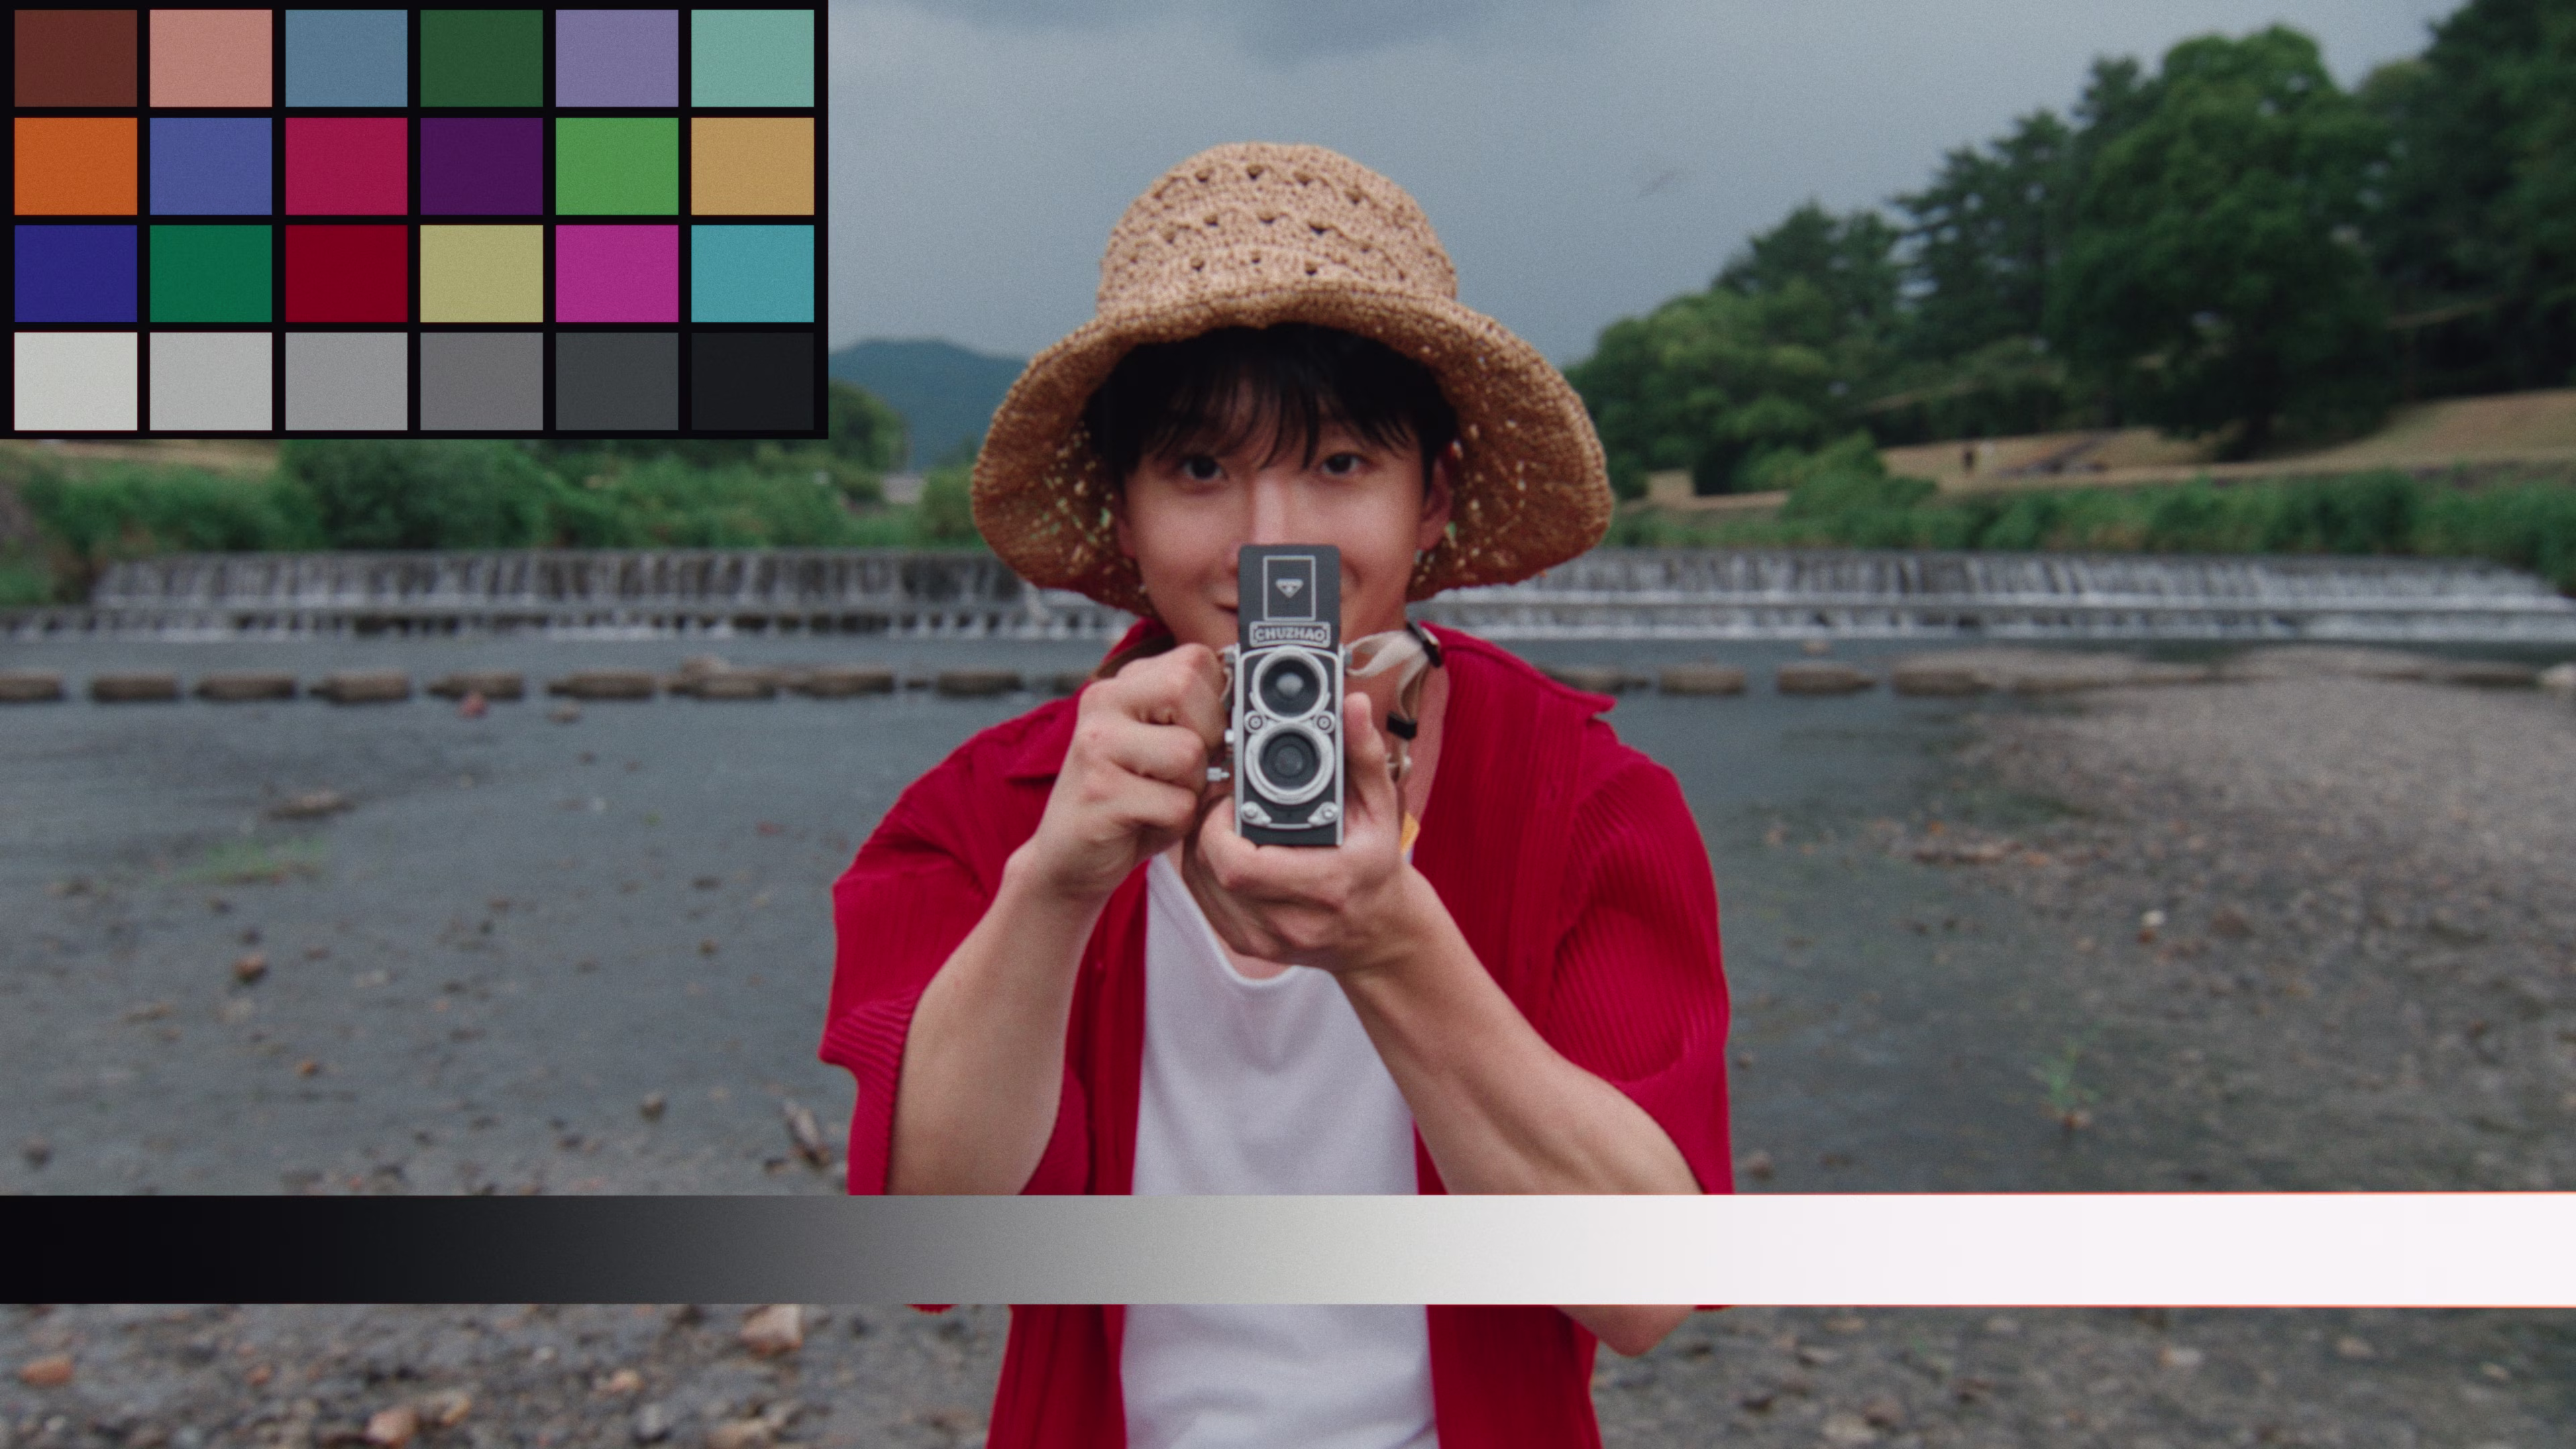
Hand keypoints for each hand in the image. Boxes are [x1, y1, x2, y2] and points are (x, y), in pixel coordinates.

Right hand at [1018, 645, 1227, 906]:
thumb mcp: (1163, 748)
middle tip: (1181, 772)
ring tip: (1160, 799)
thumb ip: (1196, 717)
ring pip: (1188, 751)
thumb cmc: (1128, 803)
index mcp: (1122, 685)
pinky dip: (1177, 822)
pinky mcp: (1100, 791)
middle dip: (1206, 738)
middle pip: (1187, 688)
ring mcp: (1096, 744)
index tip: (1200, 736)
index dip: (1217, 701)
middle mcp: (1103, 701)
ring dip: (1191, 788)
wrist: (1068, 858)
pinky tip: (1145, 822)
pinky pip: (1177, 803)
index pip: (1196, 659)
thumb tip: (1254, 705)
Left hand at [1182, 686, 1422, 974]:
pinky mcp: (1246, 945)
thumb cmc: (1376, 867)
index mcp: (1325, 886)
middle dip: (1205, 828)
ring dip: (1199, 845)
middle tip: (1222, 802)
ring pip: (1198, 884)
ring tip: (1219, 819)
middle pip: (1211, 870)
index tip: (1230, 797)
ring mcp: (1264, 939)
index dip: (1219, 826)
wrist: (1379, 935)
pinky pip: (1202, 900)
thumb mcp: (1380, 809)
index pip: (1239, 865)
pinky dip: (1201, 868)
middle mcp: (1292, 922)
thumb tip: (1353, 707)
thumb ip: (1364, 755)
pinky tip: (1219, 847)